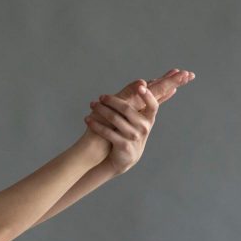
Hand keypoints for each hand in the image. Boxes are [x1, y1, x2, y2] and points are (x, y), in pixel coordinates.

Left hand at [80, 68, 194, 173]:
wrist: (124, 158)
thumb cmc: (129, 133)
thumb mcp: (137, 119)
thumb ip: (139, 102)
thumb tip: (143, 81)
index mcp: (149, 119)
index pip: (152, 105)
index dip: (148, 96)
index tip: (140, 86)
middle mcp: (144, 128)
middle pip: (126, 108)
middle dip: (111, 100)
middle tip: (101, 97)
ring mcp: (134, 137)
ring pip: (114, 118)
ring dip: (100, 110)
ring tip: (92, 105)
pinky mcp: (123, 145)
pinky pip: (107, 132)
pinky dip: (95, 124)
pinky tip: (87, 119)